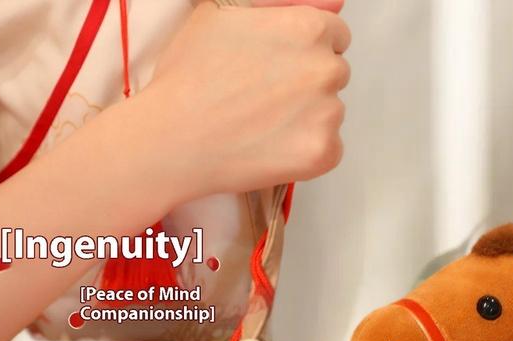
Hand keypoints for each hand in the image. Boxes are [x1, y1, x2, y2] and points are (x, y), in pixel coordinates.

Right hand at [136, 0, 350, 201]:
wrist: (176, 139)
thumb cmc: (192, 76)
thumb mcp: (226, 14)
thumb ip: (285, 3)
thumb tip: (336, 2)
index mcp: (309, 28)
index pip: (335, 36)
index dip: (305, 51)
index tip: (280, 67)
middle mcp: (326, 69)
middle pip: (335, 74)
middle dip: (308, 84)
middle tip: (263, 99)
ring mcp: (328, 114)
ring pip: (331, 113)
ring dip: (307, 118)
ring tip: (262, 124)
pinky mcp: (324, 152)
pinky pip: (330, 149)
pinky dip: (308, 152)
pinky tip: (272, 147)